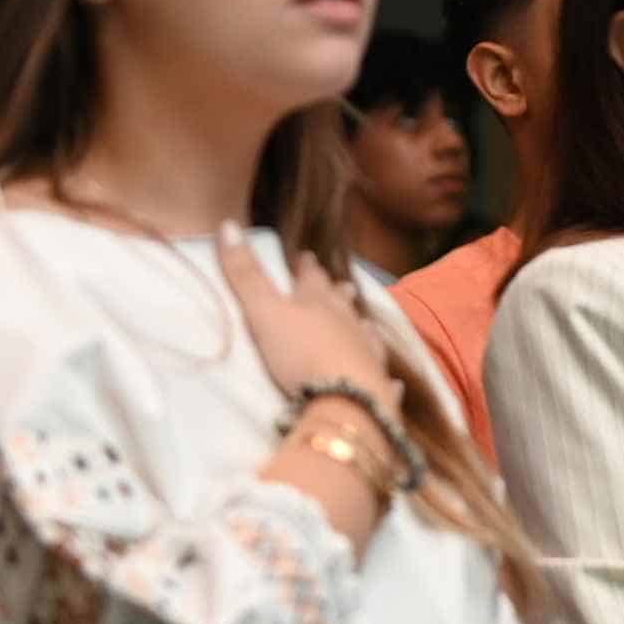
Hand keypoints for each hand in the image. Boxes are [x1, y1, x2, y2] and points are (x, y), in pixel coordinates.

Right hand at [217, 224, 395, 411]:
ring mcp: (367, 356)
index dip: (307, 268)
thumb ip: (246, 274)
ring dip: (362, 329)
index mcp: (319, 303)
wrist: (344, 399)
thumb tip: (228, 224)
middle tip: (345, 285)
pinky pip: (384, 381)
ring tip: (365, 323)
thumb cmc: (301, 352)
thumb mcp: (264, 310)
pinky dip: (386, 379)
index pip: (311, 279)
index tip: (307, 256)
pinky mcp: (377, 389)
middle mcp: (348, 325)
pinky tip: (395, 382)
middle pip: (343, 305)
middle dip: (339, 294)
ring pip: (366, 337)